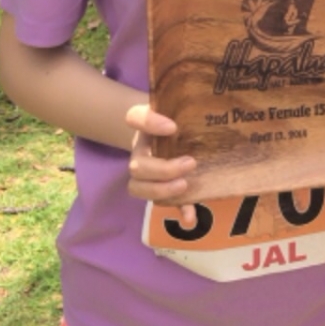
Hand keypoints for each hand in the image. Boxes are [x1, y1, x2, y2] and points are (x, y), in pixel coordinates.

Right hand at [126, 104, 196, 223]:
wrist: (177, 137)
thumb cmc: (179, 121)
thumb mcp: (179, 109)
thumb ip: (182, 108)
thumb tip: (181, 123)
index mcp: (145, 127)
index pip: (134, 117)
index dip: (149, 122)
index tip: (173, 127)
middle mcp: (142, 152)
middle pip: (136, 168)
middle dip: (162, 170)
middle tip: (190, 163)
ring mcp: (148, 174)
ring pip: (139, 189)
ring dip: (161, 191)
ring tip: (185, 186)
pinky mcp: (163, 189)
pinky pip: (164, 203)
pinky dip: (177, 210)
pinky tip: (190, 216)